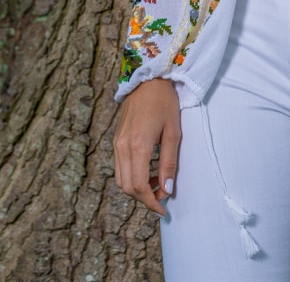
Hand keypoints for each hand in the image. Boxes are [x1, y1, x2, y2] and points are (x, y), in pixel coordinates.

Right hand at [113, 78, 180, 215]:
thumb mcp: (173, 131)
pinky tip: (148, 170)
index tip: (163, 210)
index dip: (151, 203)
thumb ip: (169, 162)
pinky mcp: (116, 140)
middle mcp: (122, 147)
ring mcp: (116, 143)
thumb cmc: (164, 102)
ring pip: (121, 180)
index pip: (139, 186)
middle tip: (163, 197)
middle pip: (127, 187)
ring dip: (138, 188)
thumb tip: (167, 189)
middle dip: (144, 198)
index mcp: (137, 145)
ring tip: (158, 182)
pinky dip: (132, 176)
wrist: (148, 79)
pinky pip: (120, 167)